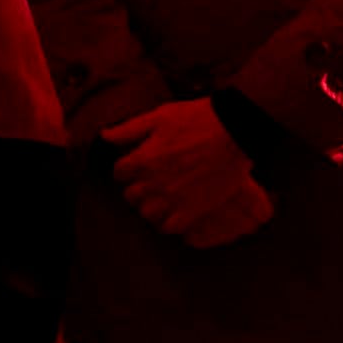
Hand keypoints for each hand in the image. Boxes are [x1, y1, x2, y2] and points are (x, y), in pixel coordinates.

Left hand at [104, 99, 274, 249]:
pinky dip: (169, 222)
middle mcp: (153, 182)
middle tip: (153, 180)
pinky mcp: (193, 208)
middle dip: (138, 187)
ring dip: (151, 206)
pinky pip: (170, 226)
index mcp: (143, 159)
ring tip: (163, 198)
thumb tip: (104, 136)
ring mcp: (173, 198)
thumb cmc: (200, 118)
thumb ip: (130, 129)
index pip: (119, 173)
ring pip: (147, 213)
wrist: (238, 129)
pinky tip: (175, 211)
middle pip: (131, 196)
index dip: (128, 168)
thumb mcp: (161, 116)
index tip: (139, 164)